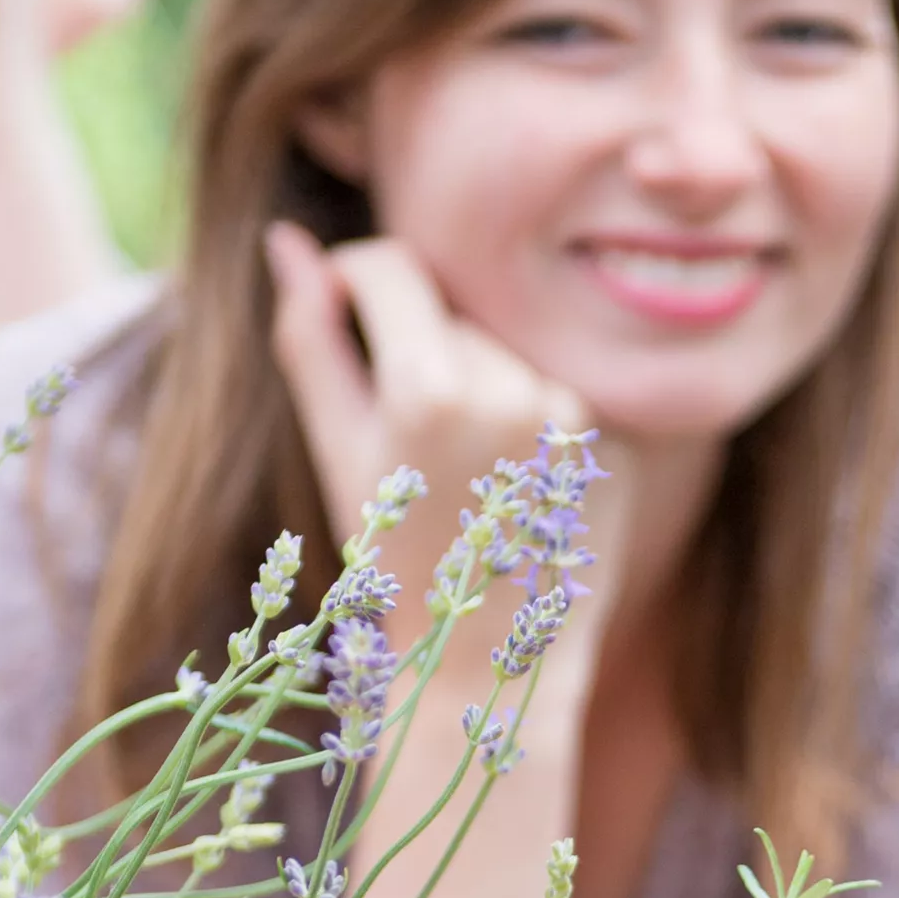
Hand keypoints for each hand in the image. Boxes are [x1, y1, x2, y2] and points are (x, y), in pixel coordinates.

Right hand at [262, 221, 630, 620]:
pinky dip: (528, 421)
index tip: (342, 308)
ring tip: (466, 473)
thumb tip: (287, 237)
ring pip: (504, 350)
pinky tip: (513, 488)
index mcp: (429, 387)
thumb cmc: (395, 556)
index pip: (391, 266)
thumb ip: (309, 334)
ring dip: (478, 384)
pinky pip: (553, 392)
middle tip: (414, 446)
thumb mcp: (338, 446)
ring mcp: (571, 415)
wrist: (489, 661)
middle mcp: (512, 388)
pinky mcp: (610, 439)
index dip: (355, 278)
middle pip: (449, 313)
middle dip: (419, 353)